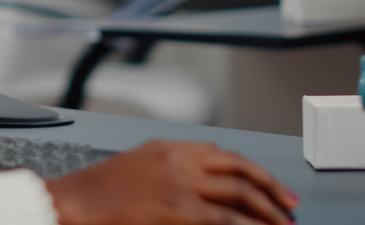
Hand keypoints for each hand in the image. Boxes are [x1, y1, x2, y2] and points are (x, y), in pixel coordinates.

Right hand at [45, 140, 297, 224]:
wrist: (75, 201)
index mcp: (171, 147)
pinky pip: (222, 220)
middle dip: (271, 193)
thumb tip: (210, 185)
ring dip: (265, 213)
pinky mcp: (176, 209)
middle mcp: (179, 160)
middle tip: (289, 211)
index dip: (258, 173)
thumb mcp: (141, 165)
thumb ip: (174, 168)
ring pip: (237, 196)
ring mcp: (179, 184)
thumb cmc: (100, 191)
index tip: (277, 191)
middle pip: (239, 172)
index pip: (227, 155)